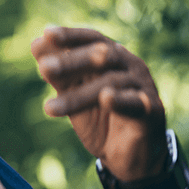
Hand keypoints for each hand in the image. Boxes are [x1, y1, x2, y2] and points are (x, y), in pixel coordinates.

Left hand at [31, 27, 166, 180]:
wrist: (127, 154)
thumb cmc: (98, 116)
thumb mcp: (73, 93)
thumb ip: (58, 73)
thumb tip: (36, 44)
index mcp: (112, 56)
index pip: (92, 39)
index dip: (71, 36)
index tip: (46, 34)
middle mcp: (130, 65)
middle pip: (102, 55)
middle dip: (70, 62)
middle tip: (44, 68)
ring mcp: (143, 86)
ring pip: (111, 82)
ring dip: (78, 94)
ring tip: (49, 108)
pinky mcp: (152, 111)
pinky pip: (136, 102)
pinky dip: (120, 99)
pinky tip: (105, 98)